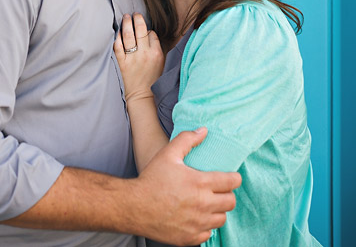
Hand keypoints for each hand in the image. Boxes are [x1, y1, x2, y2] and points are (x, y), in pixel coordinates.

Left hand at [113, 13, 162, 100]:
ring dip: (126, 24)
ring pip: (128, 35)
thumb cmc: (153, 78)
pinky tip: (117, 32)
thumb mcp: (162, 63)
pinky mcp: (122, 62)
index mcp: (156, 53)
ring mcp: (132, 58)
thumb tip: (151, 34)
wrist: (142, 94)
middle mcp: (145, 54)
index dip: (148, 31)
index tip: (146, 31)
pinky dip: (117, 38)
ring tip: (126, 17)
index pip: (152, 34)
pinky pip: (118, 46)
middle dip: (137, 19)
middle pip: (140, 30)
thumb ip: (157, 48)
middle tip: (135, 14)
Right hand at [134, 128, 240, 244]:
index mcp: (199, 183)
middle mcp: (203, 205)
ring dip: (216, 211)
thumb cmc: (151, 179)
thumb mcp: (167, 155)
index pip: (232, 182)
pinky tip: (194, 217)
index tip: (230, 178)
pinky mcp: (191, 237)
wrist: (134, 206)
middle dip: (227, 195)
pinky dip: (204, 226)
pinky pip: (208, 233)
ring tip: (205, 204)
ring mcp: (198, 223)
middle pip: (231, 202)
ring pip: (221, 219)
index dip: (234, 178)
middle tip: (216, 191)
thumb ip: (187, 140)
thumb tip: (204, 130)